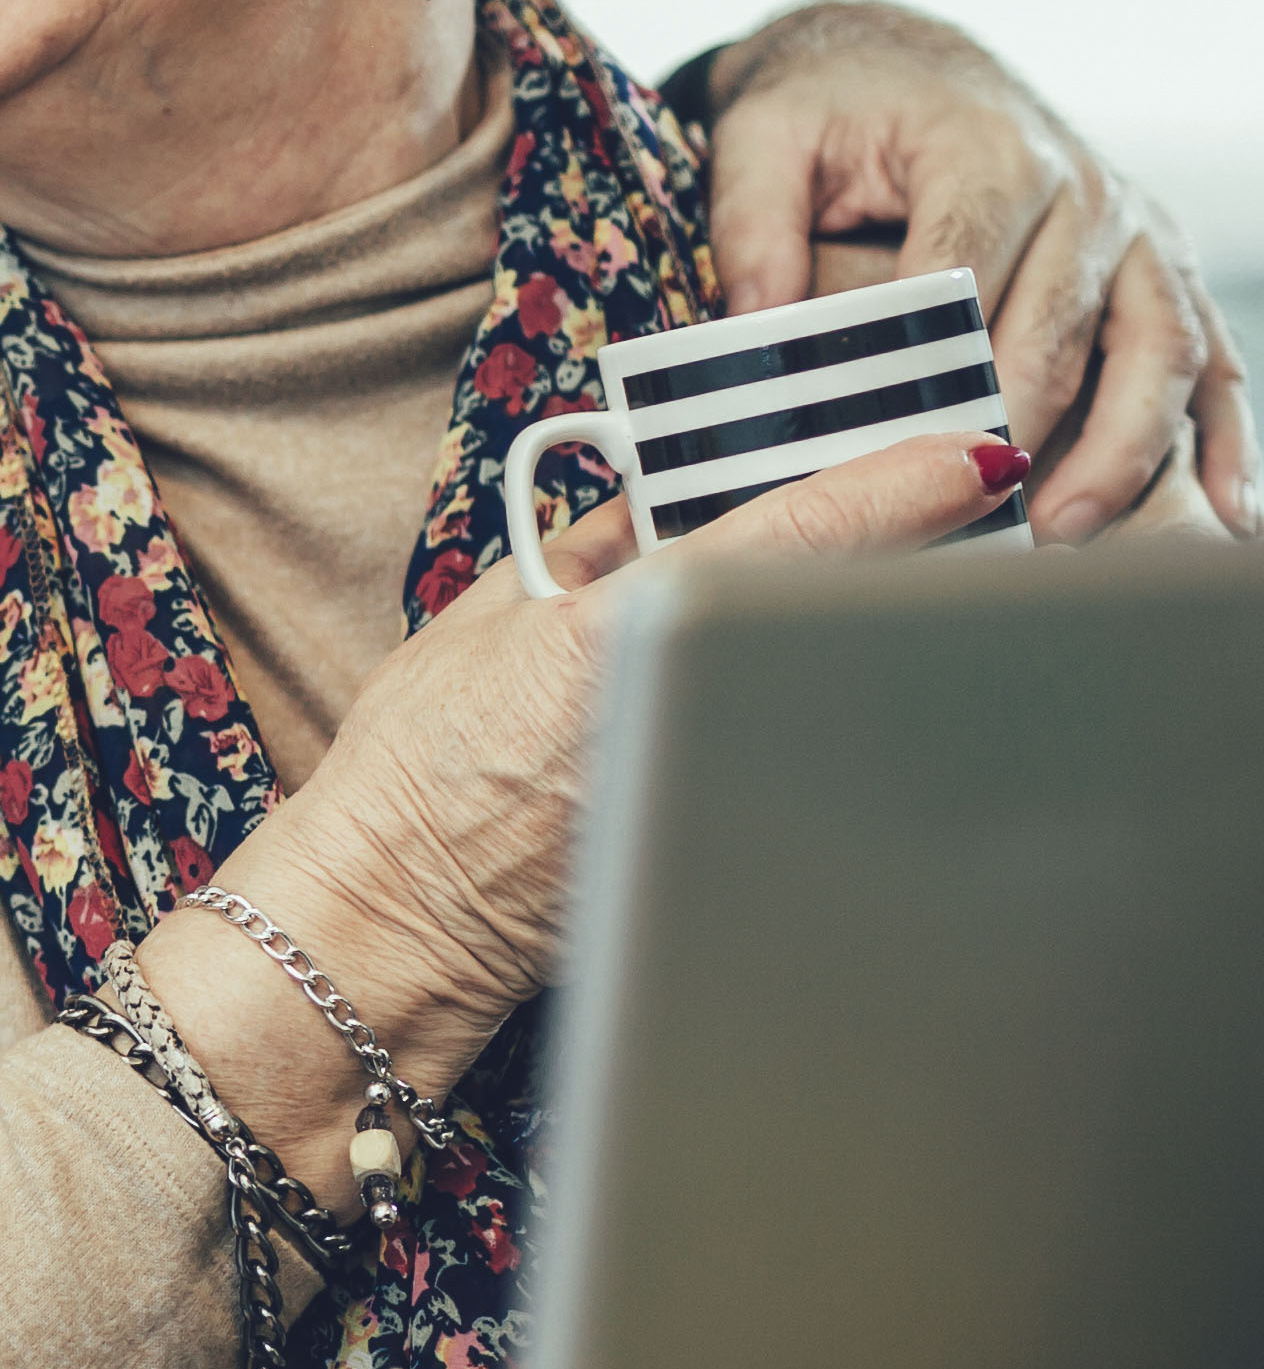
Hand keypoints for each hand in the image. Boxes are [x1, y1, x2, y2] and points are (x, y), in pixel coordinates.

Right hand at [226, 431, 1026, 1104]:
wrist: (395, 914)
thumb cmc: (418, 773)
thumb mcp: (492, 619)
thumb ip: (589, 552)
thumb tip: (663, 506)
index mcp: (616, 627)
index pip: (793, 535)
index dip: (898, 486)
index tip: (974, 454)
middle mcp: (682, 701)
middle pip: (843, 607)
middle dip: (908, 560)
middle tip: (961, 511)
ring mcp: (712, 780)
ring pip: (833, 684)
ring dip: (866, 641)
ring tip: (901, 599)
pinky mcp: (724, 846)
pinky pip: (797, 754)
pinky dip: (820, 717)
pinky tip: (809, 703)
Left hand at [697, 1, 1257, 541]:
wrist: (908, 62)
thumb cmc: (835, 107)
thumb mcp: (766, 137)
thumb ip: (751, 223)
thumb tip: (754, 323)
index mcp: (986, 154)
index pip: (969, 277)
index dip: (943, 370)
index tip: (912, 453)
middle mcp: (1082, 191)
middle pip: (1066, 326)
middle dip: (1030, 427)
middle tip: (987, 520)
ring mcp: (1136, 232)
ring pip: (1160, 347)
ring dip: (1125, 447)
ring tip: (1071, 532)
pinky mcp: (1163, 268)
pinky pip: (1209, 357)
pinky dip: (1220, 437)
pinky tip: (1219, 516)